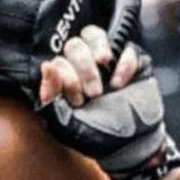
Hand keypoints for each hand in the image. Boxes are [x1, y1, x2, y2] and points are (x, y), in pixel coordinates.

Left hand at [37, 26, 165, 179]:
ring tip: (106, 77)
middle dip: (83, 69)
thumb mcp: (67, 126)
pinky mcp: (131, 61)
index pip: (57, 61)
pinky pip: (126, 47)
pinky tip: (121, 85)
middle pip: (73, 45)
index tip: (78, 101)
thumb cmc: (98, 137)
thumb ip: (51, 99)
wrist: (132, 145)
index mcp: (64, 82)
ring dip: (97, 53)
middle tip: (94, 94)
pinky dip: (124, 64)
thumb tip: (46, 66)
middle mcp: (82, 68)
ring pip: (93, 34)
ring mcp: (106, 63)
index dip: (65, 76)